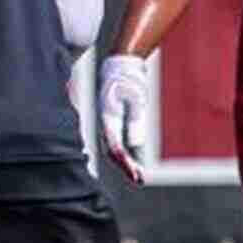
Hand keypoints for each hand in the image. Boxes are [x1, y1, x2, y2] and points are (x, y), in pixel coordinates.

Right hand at [99, 54, 147, 182]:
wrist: (121, 63)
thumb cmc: (129, 78)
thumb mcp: (137, 98)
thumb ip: (135, 118)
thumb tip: (134, 144)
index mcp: (105, 116)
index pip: (114, 146)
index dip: (124, 162)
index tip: (135, 173)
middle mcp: (102, 121)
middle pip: (110, 150)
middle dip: (124, 166)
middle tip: (139, 179)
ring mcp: (105, 122)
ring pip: (111, 148)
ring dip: (124, 163)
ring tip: (138, 176)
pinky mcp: (111, 122)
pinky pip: (113, 143)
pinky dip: (122, 155)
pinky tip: (130, 164)